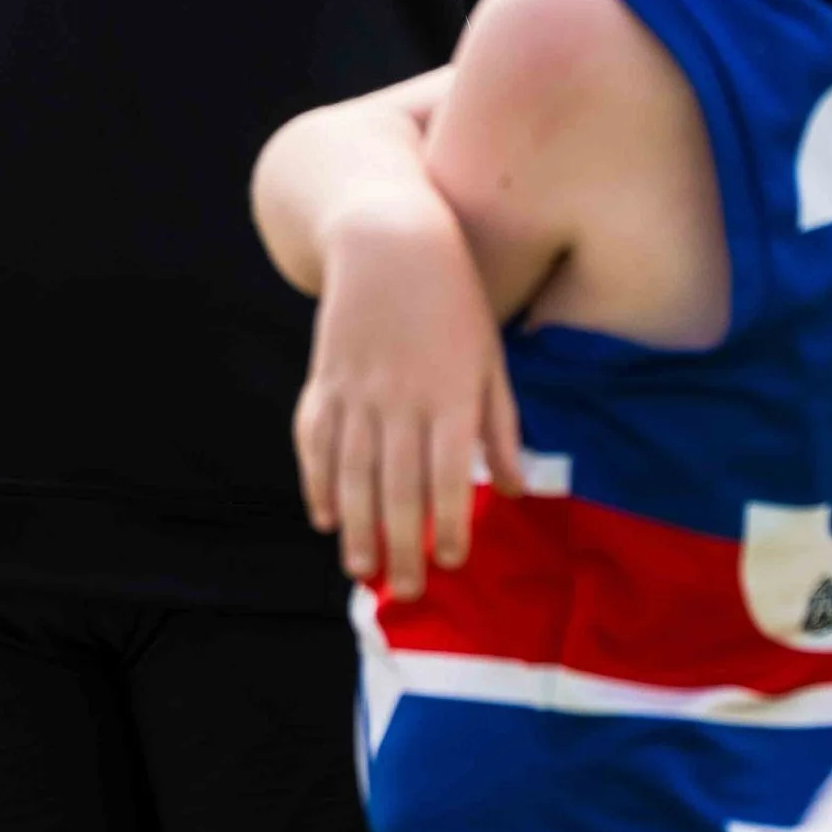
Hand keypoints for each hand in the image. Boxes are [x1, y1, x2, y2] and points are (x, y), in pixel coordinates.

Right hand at [292, 182, 521, 600]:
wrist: (389, 237)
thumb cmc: (454, 301)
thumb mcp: (491, 357)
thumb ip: (500, 426)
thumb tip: (517, 491)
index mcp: (450, 393)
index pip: (449, 475)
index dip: (450, 524)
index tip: (454, 561)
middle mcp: (401, 397)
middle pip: (398, 487)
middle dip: (402, 546)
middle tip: (406, 593)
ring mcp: (357, 388)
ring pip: (352, 472)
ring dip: (357, 527)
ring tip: (361, 572)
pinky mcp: (325, 378)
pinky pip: (315, 440)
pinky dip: (316, 481)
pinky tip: (325, 517)